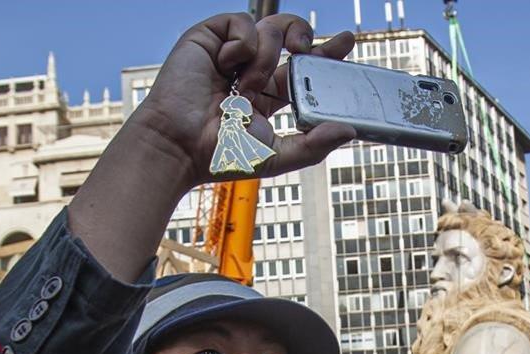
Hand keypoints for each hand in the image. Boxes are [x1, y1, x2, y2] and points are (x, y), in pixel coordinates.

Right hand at [131, 12, 356, 187]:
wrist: (180, 144)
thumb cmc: (219, 155)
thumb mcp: (276, 156)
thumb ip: (313, 146)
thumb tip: (348, 131)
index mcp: (265, 96)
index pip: (300, 69)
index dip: (324, 53)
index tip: (346, 43)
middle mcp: (249, 71)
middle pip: (290, 39)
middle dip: (305, 35)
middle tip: (307, 48)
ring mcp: (231, 54)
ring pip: (271, 31)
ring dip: (266, 58)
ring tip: (247, 85)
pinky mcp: (211, 38)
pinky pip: (244, 23)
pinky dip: (242, 43)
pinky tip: (228, 65)